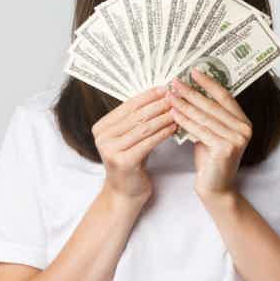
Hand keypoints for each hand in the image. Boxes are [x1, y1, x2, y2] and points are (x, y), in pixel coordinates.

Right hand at [93, 86, 176, 201]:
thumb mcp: (129, 138)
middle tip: (175, 97)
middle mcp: (102, 137)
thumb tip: (159, 94)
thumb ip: (136, 119)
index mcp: (101, 127)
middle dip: (158, 105)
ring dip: (163, 118)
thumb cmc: (131, 162)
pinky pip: (148, 142)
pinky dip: (163, 133)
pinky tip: (174, 127)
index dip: (148, 95)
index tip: (164, 88)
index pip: (128, 106)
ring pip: (143, 128)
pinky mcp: (123, 162)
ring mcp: (110, 150)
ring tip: (178, 111)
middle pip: (136, 116)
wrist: (125, 193)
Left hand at [166, 69, 251, 201]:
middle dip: (191, 92)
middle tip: (175, 82)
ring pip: (204, 117)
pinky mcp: (226, 148)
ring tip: (169, 95)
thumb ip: (207, 116)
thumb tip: (189, 91)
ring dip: (185, 104)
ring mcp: (237, 139)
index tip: (193, 71)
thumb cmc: (210, 160)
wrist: (215, 189)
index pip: (225, 96)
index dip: (209, 83)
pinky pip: (200, 130)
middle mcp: (244, 129)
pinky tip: (173, 113)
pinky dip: (185, 121)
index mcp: (243, 121)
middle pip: (212, 105)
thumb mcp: (211, 133)